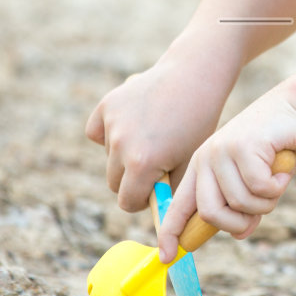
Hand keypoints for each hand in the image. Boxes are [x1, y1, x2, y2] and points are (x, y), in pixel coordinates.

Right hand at [85, 58, 229, 213]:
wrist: (194, 78)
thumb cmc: (198, 123)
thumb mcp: (188, 163)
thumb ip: (170, 191)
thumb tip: (159, 218)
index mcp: (142, 164)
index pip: (128, 202)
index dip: (142, 200)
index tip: (154, 190)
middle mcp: (121, 144)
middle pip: (114, 182)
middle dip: (131, 180)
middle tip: (154, 165)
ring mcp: (112, 123)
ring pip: (108, 157)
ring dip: (123, 155)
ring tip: (151, 137)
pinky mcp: (106, 105)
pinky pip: (97, 132)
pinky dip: (109, 133)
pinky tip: (132, 124)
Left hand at [157, 85, 295, 261]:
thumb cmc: (278, 146)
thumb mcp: (257, 181)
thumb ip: (244, 205)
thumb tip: (239, 232)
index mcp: (201, 168)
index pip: (177, 206)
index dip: (170, 233)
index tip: (167, 257)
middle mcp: (205, 159)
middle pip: (209, 213)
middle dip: (237, 223)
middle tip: (259, 212)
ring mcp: (221, 151)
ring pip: (239, 203)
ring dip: (266, 202)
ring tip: (277, 181)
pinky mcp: (242, 146)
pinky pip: (259, 188)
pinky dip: (278, 187)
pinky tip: (284, 170)